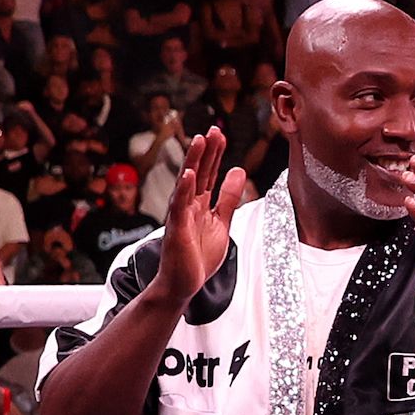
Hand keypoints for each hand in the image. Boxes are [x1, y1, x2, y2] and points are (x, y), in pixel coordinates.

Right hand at [154, 132, 245, 307]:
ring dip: (193, 162)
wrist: (182, 285)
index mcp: (200, 204)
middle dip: (206, 151)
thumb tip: (237, 171)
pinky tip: (187, 174)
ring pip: (187, 183)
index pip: (209, 173)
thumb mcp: (221, 222)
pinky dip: (183, 189)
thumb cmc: (198, 256)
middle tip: (213, 129)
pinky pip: (179, 206)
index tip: (220, 133)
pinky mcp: (176, 229)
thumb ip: (228, 198)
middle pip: (199, 172)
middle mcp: (188, 205)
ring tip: (200, 140)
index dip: (215, 154)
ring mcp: (181, 216)